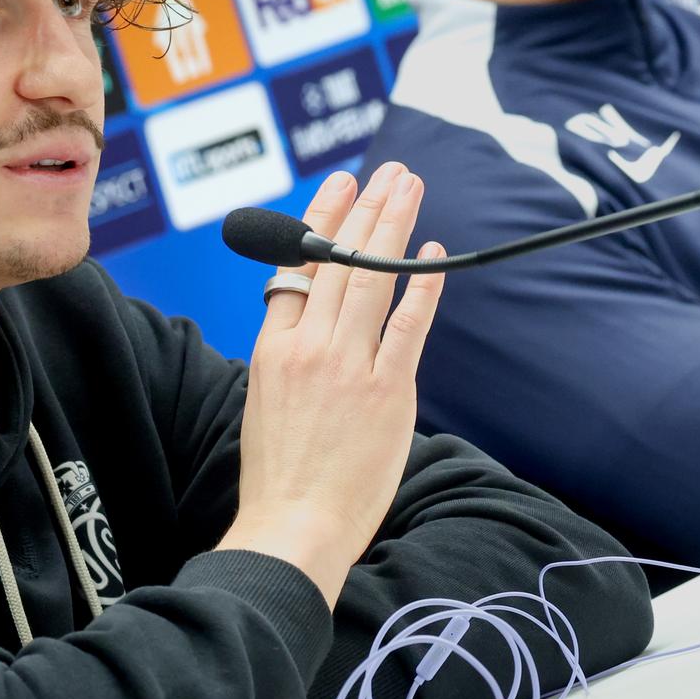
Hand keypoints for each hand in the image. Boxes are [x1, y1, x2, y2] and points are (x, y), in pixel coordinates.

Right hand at [217, 162, 446, 607]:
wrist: (293, 527)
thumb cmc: (280, 477)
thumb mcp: (265, 402)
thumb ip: (291, 358)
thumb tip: (319, 328)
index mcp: (273, 349)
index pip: (298, 267)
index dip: (321, 220)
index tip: (342, 186)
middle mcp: (308, 348)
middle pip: (338, 261)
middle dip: (367, 209)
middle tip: (391, 171)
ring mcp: (347, 367)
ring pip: (372, 279)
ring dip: (394, 227)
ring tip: (410, 189)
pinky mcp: (386, 392)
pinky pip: (408, 325)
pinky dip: (422, 286)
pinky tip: (434, 255)